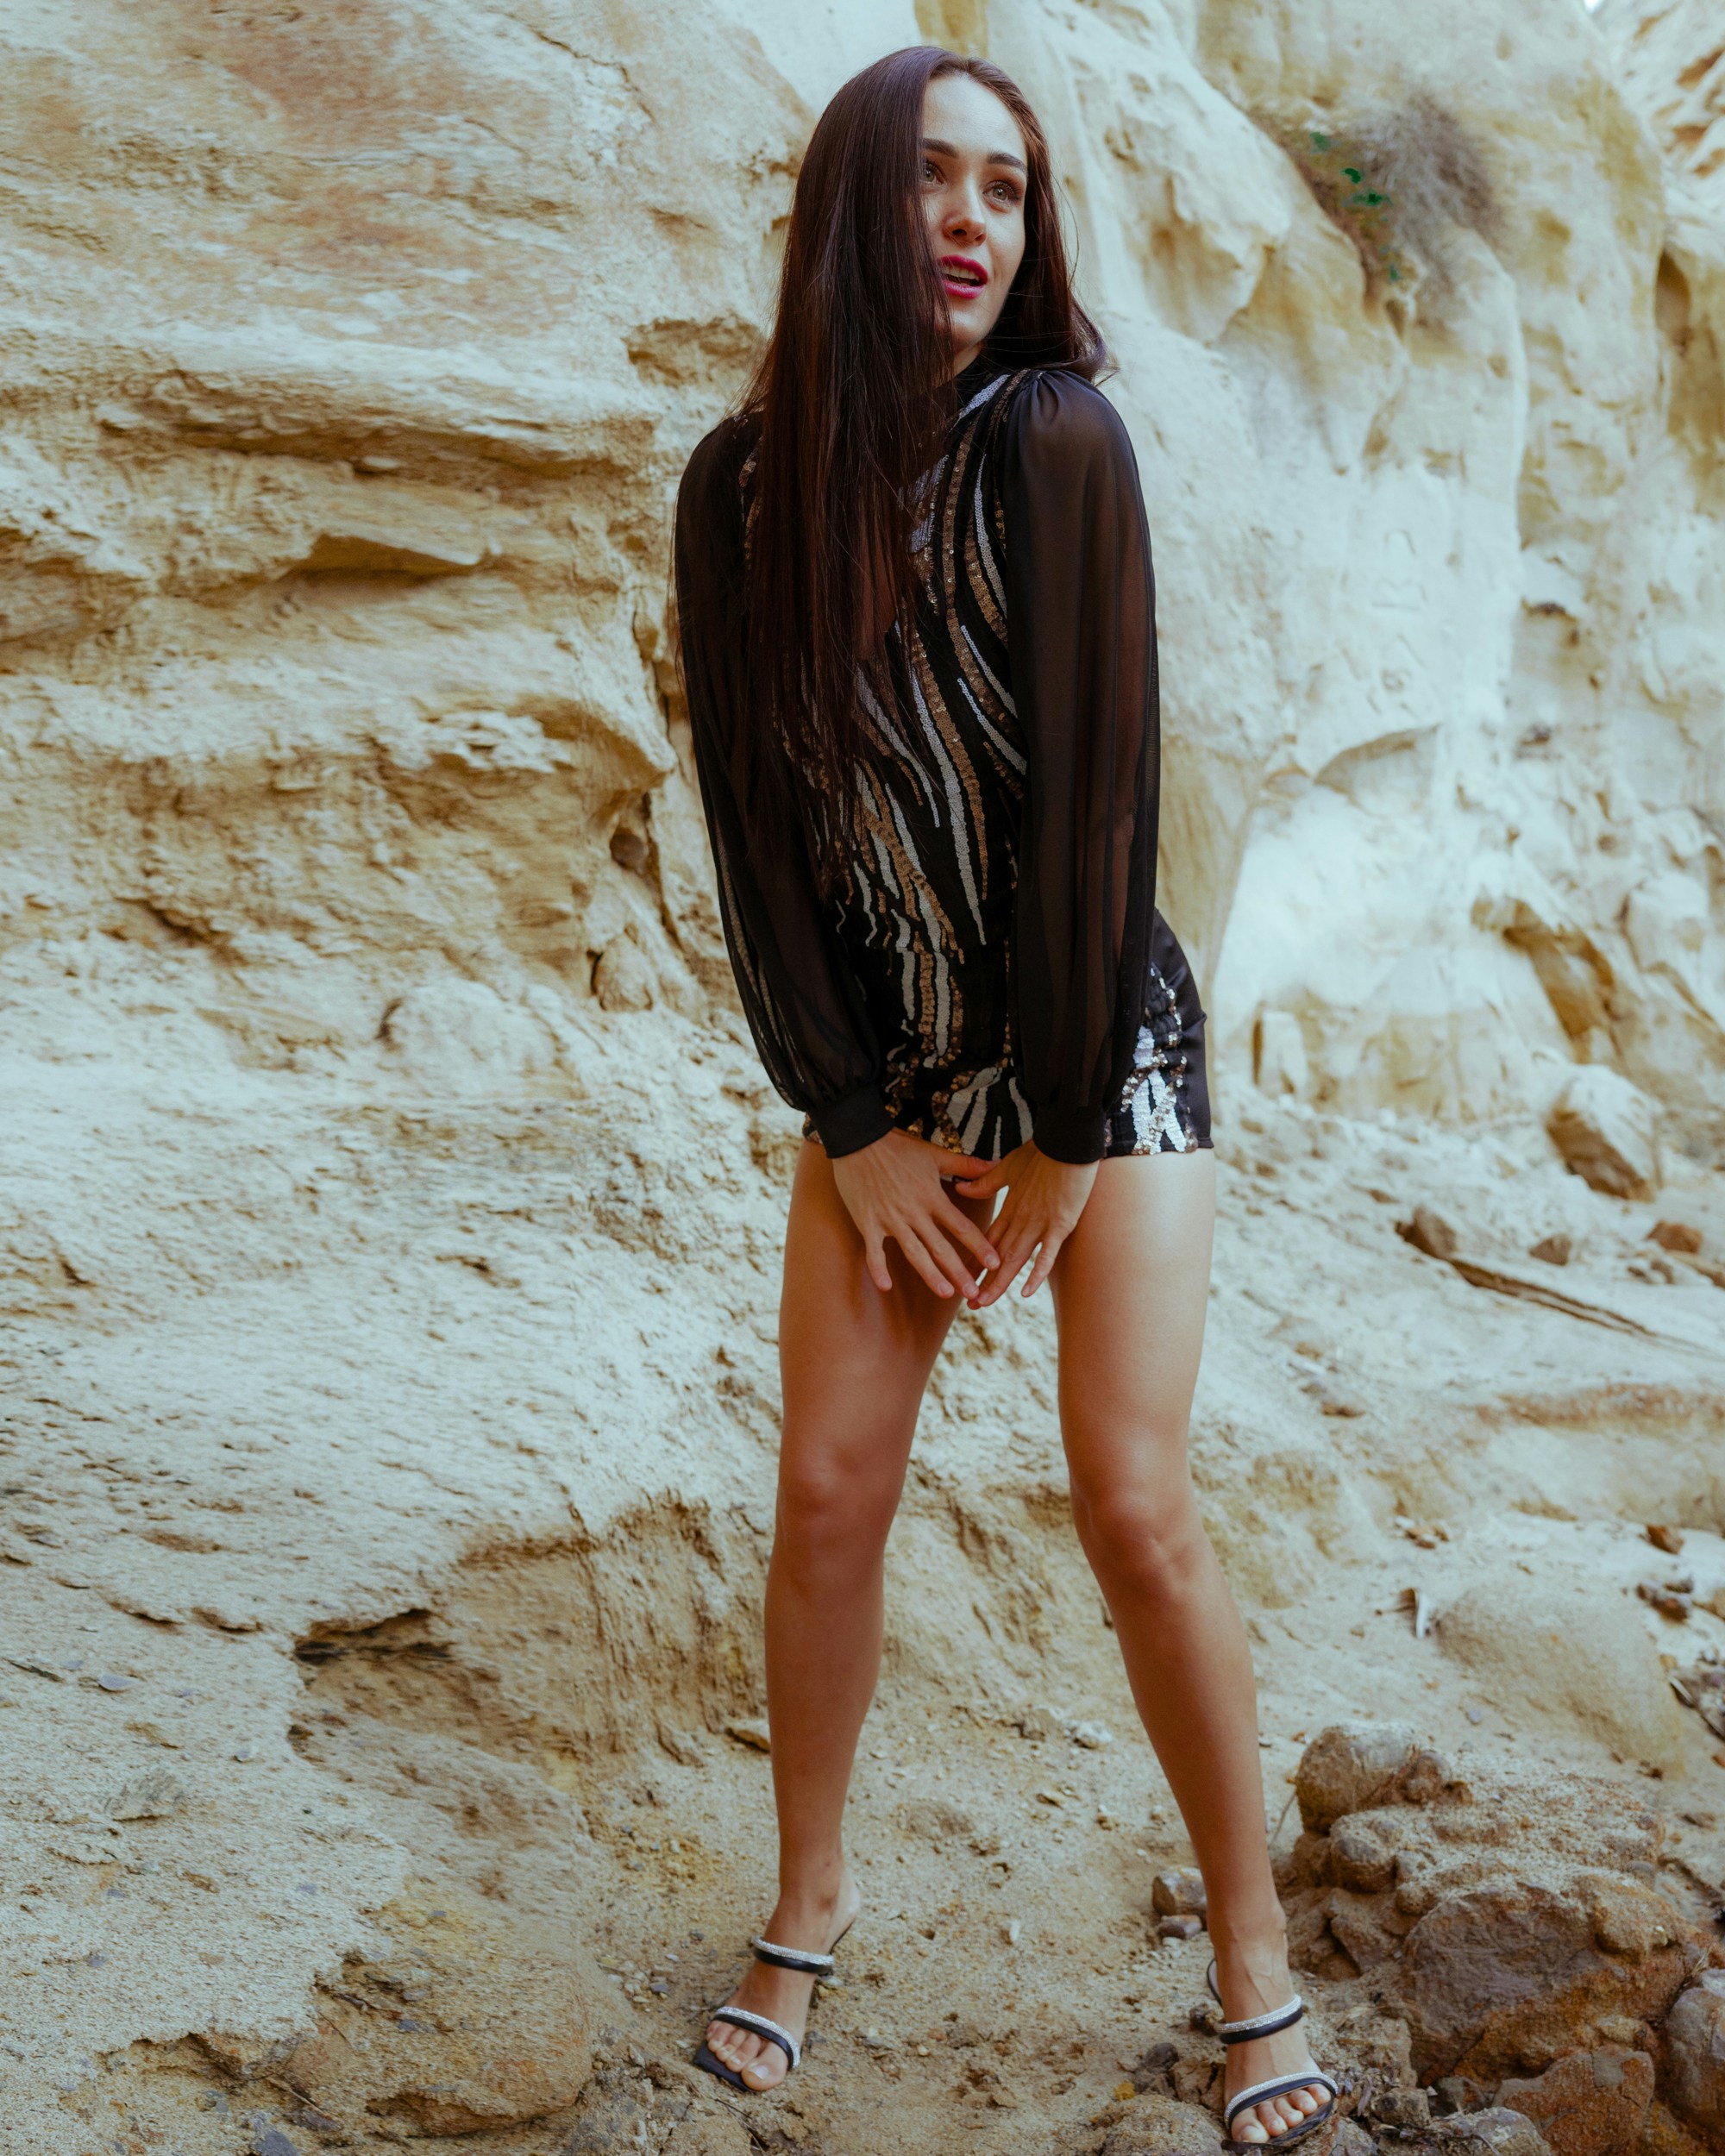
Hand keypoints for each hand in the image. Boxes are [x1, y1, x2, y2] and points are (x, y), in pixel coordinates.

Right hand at [831, 1130, 999, 1300]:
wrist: (858, 1140)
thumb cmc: (897, 1146)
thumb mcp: (935, 1154)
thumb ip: (966, 1165)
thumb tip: (996, 1164)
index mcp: (932, 1196)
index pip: (961, 1226)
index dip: (978, 1246)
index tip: (994, 1264)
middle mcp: (913, 1212)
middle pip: (940, 1247)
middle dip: (959, 1271)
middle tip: (974, 1293)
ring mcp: (890, 1220)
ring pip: (914, 1253)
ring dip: (930, 1275)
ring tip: (946, 1293)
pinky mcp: (868, 1222)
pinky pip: (873, 1251)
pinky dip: (878, 1269)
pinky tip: (886, 1288)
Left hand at [955, 1142, 1095, 1305]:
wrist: (1067, 1139)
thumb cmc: (1043, 1151)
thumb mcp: (1008, 1166)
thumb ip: (986, 1182)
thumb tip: (961, 1187)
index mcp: (1010, 1207)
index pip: (987, 1240)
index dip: (975, 1260)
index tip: (963, 1277)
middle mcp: (1020, 1219)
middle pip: (998, 1256)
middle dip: (984, 1280)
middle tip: (971, 1302)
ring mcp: (1040, 1223)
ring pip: (1014, 1259)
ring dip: (999, 1283)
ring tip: (985, 1302)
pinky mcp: (1060, 1224)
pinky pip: (1046, 1254)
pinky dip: (1035, 1274)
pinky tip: (1025, 1293)